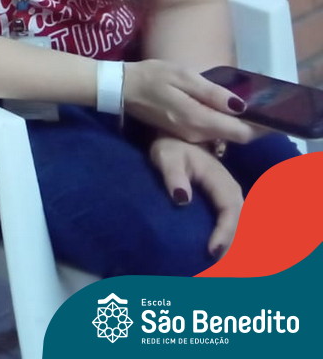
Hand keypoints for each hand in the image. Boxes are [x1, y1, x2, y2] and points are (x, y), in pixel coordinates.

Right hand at [123, 60, 252, 143]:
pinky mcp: (182, 134)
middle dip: (249, 124)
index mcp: (198, 120)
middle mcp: (196, 134)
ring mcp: (188, 137)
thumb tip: (242, 106)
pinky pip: (210, 133)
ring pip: (223, 136)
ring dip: (234, 124)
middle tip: (256, 103)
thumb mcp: (183, 76)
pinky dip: (219, 123)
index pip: (242, 134)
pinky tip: (219, 108)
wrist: (120, 88)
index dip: (259, 126)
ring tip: (239, 103)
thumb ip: (212, 93)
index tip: (270, 113)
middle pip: (235, 136)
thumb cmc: (151, 76)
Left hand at [149, 135, 242, 259]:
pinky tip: (226, 258)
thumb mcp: (167, 156)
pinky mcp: (226, 204)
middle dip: (233, 246)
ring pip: (244, 226)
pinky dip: (234, 241)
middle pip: (242, 222)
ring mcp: (231, 197)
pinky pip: (236, 224)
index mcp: (220, 180)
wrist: (176, 141)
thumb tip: (182, 199)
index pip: (230, 210)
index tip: (212, 251)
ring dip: (237, 246)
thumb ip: (173, 175)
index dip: (226, 232)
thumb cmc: (170, 147)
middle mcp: (231, 190)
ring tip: (225, 270)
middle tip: (219, 269)